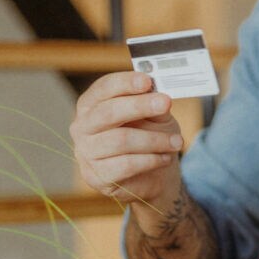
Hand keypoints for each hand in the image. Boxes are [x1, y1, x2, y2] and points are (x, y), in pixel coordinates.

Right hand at [70, 72, 183, 206]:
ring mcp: (86, 153)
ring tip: (176, 141)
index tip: (147, 81)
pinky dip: (151, 160)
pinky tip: (165, 158)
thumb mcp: (154, 115)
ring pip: (121, 140)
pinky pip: (126, 165)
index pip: (103, 88)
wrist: (151, 175)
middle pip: (108, 112)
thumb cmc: (148, 136)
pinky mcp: (97, 176)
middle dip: (140, 106)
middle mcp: (82, 126)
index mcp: (91, 104)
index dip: (125, 83)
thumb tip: (158, 92)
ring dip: (154, 139)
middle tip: (166, 103)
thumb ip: (152, 102)